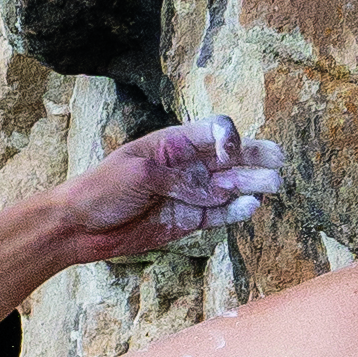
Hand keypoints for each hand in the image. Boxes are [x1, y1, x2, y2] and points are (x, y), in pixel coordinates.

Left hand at [78, 112, 281, 267]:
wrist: (79, 225)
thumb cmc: (102, 188)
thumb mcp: (139, 174)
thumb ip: (179, 181)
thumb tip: (215, 192)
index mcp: (173, 143)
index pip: (214, 131)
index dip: (229, 137)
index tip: (230, 153)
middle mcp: (187, 166)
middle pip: (230, 158)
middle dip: (255, 157)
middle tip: (278, 161)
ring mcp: (189, 194)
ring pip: (229, 187)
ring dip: (252, 184)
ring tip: (274, 185)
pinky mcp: (187, 221)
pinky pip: (218, 216)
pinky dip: (235, 212)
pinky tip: (252, 207)